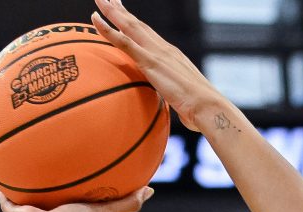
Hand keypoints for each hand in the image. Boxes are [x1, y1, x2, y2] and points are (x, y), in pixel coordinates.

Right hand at [0, 186, 151, 211]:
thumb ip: (127, 205)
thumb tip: (149, 191)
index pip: (83, 208)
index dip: (87, 197)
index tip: (92, 183)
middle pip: (56, 202)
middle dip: (57, 190)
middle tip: (62, 171)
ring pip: (31, 201)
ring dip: (29, 188)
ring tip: (29, 166)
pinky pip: (8, 200)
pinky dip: (3, 189)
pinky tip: (1, 171)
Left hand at [91, 0, 225, 129]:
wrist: (208, 107)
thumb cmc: (199, 110)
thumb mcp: (181, 100)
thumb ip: (173, 97)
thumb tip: (174, 109)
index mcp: (170, 55)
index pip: (148, 35)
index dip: (134, 23)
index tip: (123, 13)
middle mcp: (163, 48)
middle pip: (137, 25)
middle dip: (121, 11)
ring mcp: (156, 52)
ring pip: (129, 26)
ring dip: (112, 11)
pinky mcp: (149, 61)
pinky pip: (123, 42)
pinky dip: (107, 29)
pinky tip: (94, 19)